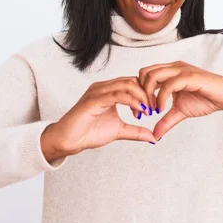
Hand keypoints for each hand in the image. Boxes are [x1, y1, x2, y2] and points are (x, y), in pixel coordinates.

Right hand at [40, 77, 155, 161]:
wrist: (68, 141)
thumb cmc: (89, 132)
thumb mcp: (119, 131)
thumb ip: (135, 131)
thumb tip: (153, 137)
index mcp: (109, 91)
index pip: (133, 82)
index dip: (146, 93)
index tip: (154, 108)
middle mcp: (103, 87)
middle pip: (132, 81)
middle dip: (146, 94)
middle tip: (153, 109)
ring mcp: (97, 92)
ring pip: (126, 85)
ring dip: (141, 97)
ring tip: (147, 111)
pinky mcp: (93, 100)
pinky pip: (116, 94)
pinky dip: (131, 101)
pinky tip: (138, 111)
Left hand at [138, 61, 222, 139]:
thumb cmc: (206, 99)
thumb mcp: (180, 111)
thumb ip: (166, 120)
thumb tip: (154, 135)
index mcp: (170, 72)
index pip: (144, 75)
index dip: (138, 92)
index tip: (139, 111)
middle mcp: (173, 68)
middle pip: (144, 73)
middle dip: (140, 93)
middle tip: (144, 111)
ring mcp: (181, 70)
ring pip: (153, 75)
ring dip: (148, 95)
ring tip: (153, 111)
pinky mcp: (189, 76)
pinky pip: (168, 84)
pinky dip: (161, 98)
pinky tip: (161, 110)